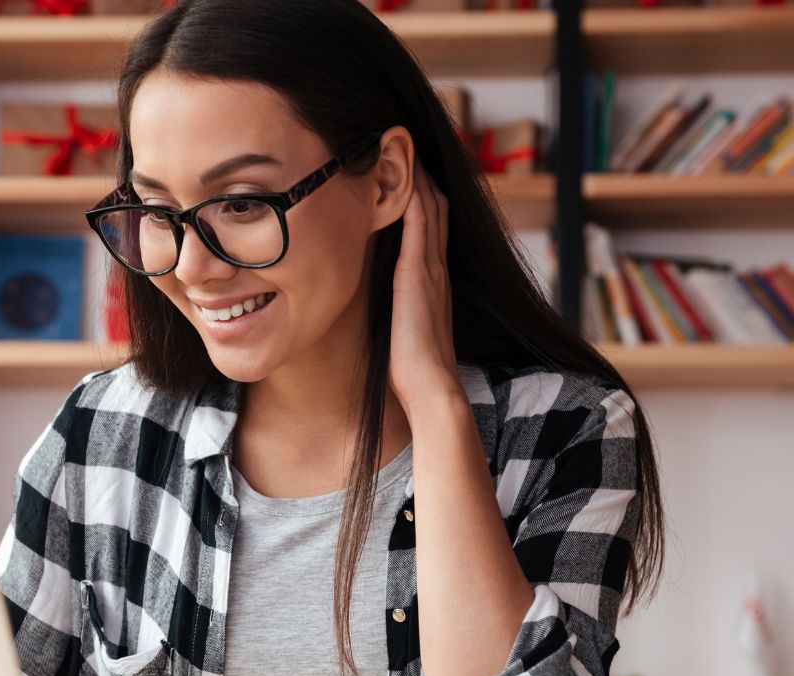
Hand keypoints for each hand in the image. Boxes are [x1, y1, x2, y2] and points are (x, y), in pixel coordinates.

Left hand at [387, 153, 461, 415]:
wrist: (430, 388)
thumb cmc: (411, 368)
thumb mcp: (403, 328)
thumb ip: (398, 309)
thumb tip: (385, 306)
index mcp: (432, 280)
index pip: (432, 225)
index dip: (422, 194)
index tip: (406, 168)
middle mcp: (435, 267)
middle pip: (436, 205)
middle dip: (423, 173)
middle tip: (405, 140)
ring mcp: (430, 268)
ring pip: (431, 206)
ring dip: (418, 174)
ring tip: (403, 141)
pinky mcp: (418, 273)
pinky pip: (421, 222)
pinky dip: (415, 194)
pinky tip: (405, 170)